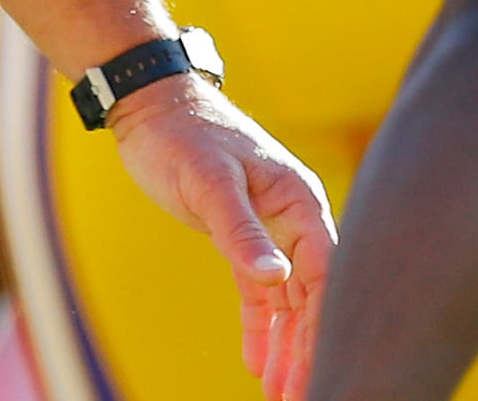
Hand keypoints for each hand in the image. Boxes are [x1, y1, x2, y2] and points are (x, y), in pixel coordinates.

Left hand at [108, 74, 334, 399]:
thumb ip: (241, 230)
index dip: (324, 326)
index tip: (319, 369)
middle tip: (300, 396)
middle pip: (312, 297)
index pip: (325, 276)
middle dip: (307, 349)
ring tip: (283, 394)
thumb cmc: (184, 135)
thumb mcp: (209, 183)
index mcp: (300, 203)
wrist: (153, 105)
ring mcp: (272, 230)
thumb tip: (276, 277)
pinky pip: (260, 293)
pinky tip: (258, 365)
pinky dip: (261, 328)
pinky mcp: (242, 238)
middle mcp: (295, 220)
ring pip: (289, 301)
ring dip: (287, 347)